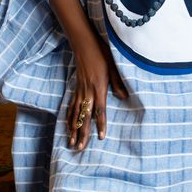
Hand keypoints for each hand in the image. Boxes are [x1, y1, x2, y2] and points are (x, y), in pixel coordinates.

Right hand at [67, 34, 129, 149]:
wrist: (84, 43)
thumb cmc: (101, 53)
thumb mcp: (114, 66)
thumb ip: (118, 83)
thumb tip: (123, 97)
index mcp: (99, 88)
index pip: (100, 110)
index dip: (100, 125)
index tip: (101, 138)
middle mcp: (88, 92)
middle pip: (84, 117)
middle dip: (82, 134)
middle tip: (80, 148)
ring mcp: (80, 90)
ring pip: (75, 114)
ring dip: (73, 130)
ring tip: (71, 143)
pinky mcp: (76, 88)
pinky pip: (71, 106)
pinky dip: (69, 118)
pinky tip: (68, 126)